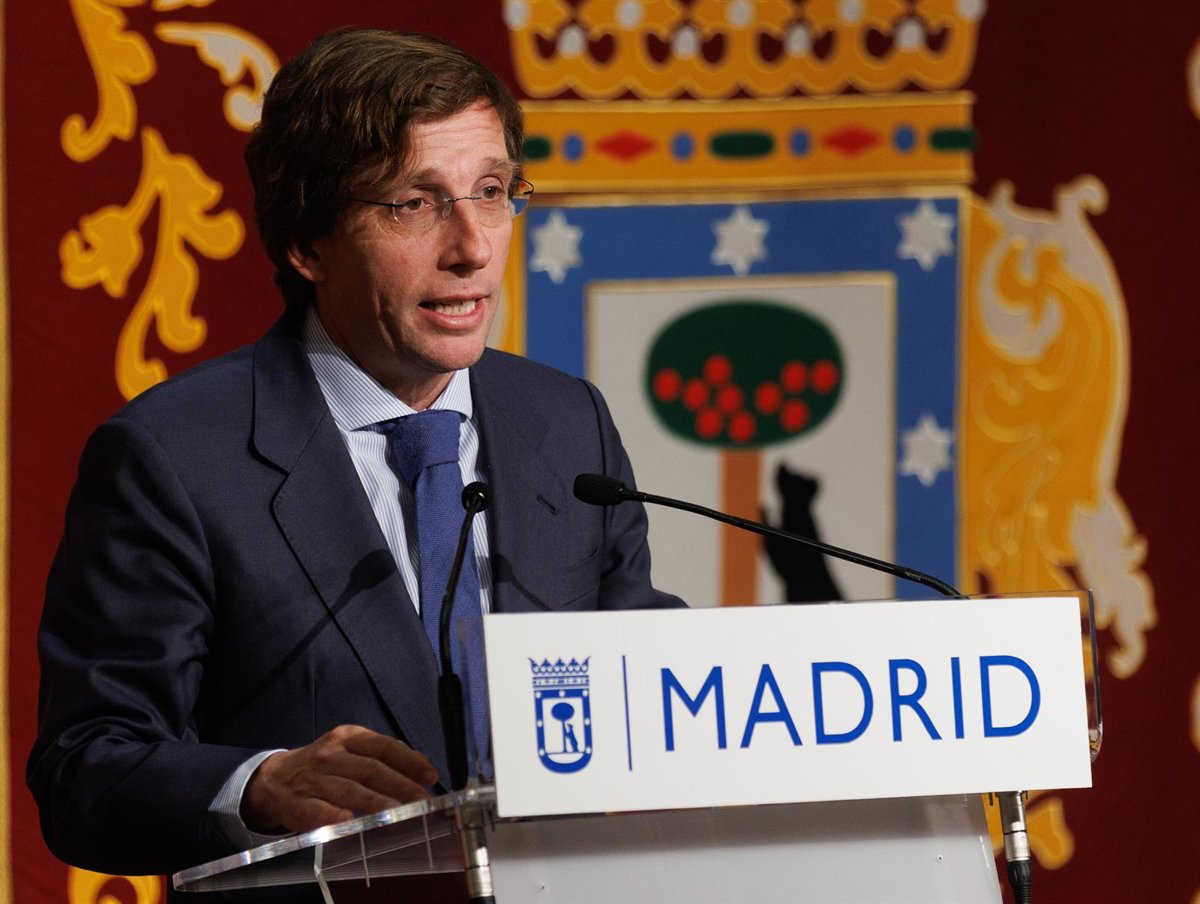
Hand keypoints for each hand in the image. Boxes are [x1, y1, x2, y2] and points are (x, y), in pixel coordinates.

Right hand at [241, 725, 438, 833]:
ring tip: (395, 812)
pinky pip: (316, 809)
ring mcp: (312, 779)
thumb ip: (383, 755)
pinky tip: (348, 820)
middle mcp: (330, 754)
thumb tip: (422, 765)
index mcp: (348, 738)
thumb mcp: (351, 749)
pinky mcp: (296, 803)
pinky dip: (332, 815)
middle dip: (399, 785)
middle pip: (369, 769)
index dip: (409, 761)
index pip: (383, 746)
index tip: (430, 776)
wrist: (274, 779)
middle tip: (421, 800)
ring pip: (348, 789)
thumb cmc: (325, 765)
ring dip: (374, 801)